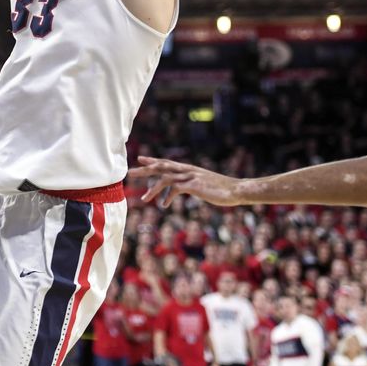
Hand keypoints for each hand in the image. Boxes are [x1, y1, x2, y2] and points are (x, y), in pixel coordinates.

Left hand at [128, 156, 243, 206]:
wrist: (236, 190)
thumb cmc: (219, 189)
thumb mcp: (200, 185)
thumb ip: (187, 185)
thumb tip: (174, 191)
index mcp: (188, 169)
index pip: (166, 162)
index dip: (153, 160)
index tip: (140, 159)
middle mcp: (187, 170)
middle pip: (162, 166)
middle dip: (145, 169)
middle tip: (130, 173)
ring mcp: (191, 176)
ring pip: (166, 178)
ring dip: (153, 189)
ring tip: (144, 199)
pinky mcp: (194, 185)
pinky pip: (176, 189)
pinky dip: (168, 197)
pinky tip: (164, 205)